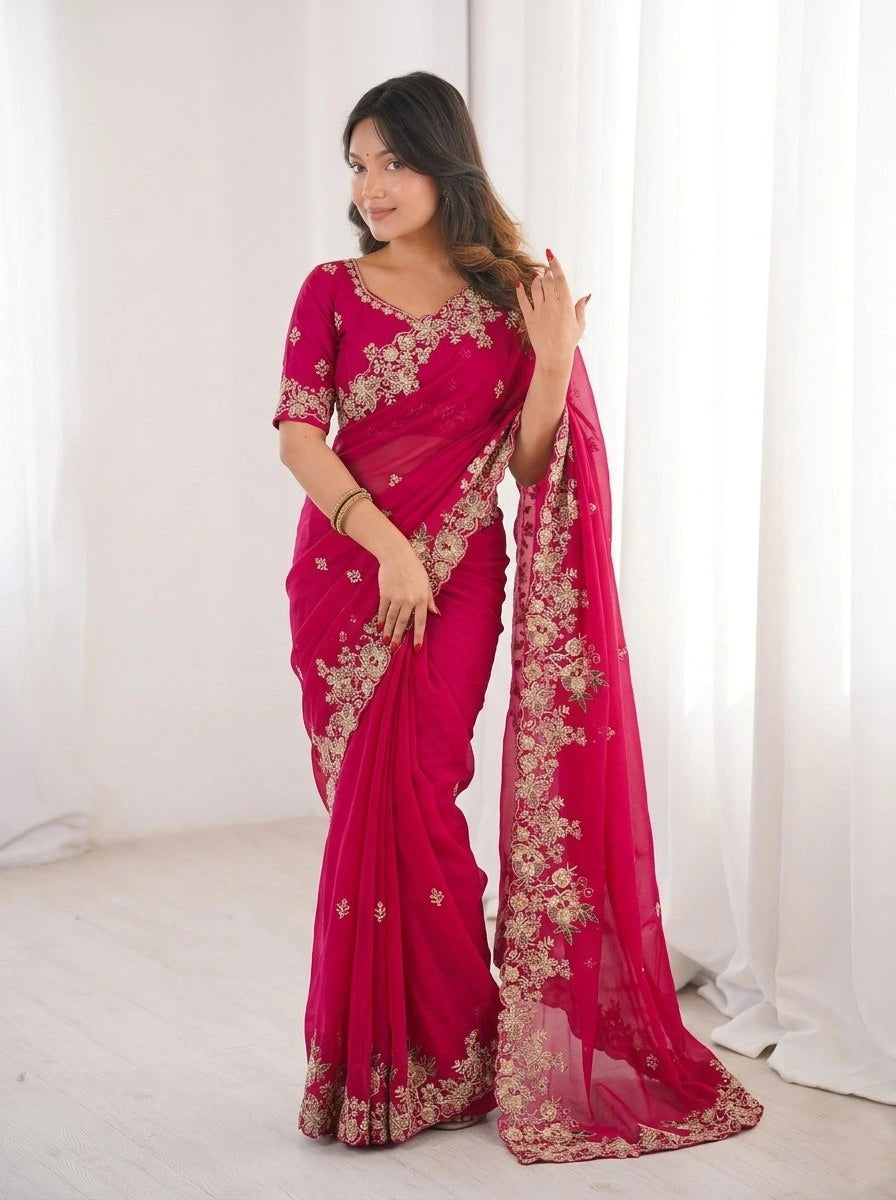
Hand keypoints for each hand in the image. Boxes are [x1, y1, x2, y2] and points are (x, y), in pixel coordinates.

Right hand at [376, 541, 439, 652]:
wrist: (397, 556)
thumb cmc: (414, 569)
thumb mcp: (426, 583)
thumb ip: (430, 600)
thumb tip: (435, 614)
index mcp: (421, 598)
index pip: (421, 622)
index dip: (418, 636)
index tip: (417, 648)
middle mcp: (409, 600)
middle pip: (403, 623)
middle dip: (398, 637)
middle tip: (394, 649)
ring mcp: (396, 597)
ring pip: (392, 618)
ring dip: (388, 631)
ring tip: (385, 641)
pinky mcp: (385, 593)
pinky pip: (383, 610)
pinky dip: (381, 619)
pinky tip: (379, 627)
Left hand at [515, 249, 588, 367]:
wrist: (554, 357)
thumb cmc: (568, 342)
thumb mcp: (580, 325)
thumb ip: (581, 308)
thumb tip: (586, 296)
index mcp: (566, 305)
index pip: (560, 279)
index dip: (555, 264)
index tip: (550, 255)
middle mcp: (552, 305)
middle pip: (547, 281)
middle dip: (546, 273)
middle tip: (547, 271)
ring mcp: (539, 311)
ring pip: (535, 287)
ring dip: (536, 279)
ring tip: (538, 278)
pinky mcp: (529, 318)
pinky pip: (523, 300)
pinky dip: (520, 290)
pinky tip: (519, 283)